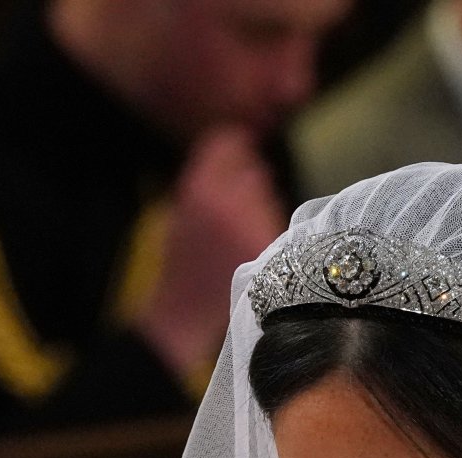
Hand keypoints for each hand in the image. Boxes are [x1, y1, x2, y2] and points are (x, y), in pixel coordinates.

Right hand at [134, 124, 286, 376]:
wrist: (186, 310)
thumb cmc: (183, 262)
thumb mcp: (182, 209)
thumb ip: (209, 178)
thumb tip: (244, 144)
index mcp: (200, 186)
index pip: (232, 143)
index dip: (237, 150)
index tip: (239, 158)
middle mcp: (228, 199)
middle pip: (256, 169)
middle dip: (250, 185)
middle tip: (237, 213)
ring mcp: (251, 224)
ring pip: (271, 195)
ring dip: (263, 209)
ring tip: (241, 236)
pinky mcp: (268, 247)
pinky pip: (279, 223)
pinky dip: (270, 232)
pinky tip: (253, 250)